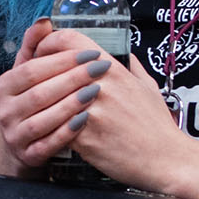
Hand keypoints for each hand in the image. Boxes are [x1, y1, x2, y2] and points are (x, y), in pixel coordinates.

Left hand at [0, 22, 193, 188]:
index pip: (69, 40)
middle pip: (52, 67)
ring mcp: (91, 111)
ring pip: (50, 97)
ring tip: (38, 104)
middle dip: (38, 71)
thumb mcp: (147, 86)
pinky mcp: (84, 138)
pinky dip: (51, 126)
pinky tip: (52, 129)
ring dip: (41, 100)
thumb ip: (131, 67)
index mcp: (113, 69)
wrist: (165, 159)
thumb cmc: (156, 125)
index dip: (49, 42)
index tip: (42, 51)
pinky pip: (55, 126)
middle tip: (33, 79)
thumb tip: (123, 55)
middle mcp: (100, 85)